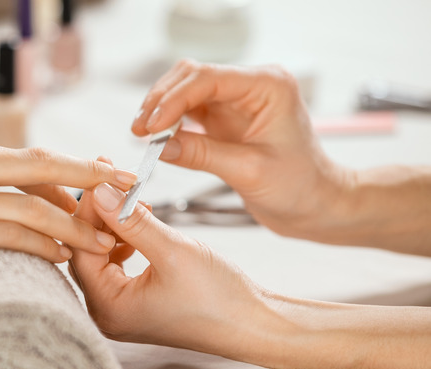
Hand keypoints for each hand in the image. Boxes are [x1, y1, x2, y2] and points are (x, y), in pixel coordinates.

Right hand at [0, 134, 136, 288]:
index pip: (17, 155)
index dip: (61, 170)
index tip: (90, 181)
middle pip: (38, 166)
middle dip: (89, 177)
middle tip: (127, 190)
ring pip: (29, 204)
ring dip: (74, 223)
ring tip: (106, 241)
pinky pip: (4, 234)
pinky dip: (40, 244)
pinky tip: (62, 256)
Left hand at [69, 180, 268, 356]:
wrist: (253, 325)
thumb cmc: (218, 298)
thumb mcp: (172, 251)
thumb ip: (132, 221)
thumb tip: (100, 191)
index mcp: (109, 308)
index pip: (81, 250)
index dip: (88, 211)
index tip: (101, 178)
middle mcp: (107, 313)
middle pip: (86, 252)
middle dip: (99, 215)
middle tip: (111, 180)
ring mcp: (120, 309)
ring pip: (101, 255)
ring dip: (113, 225)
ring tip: (131, 199)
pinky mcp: (135, 301)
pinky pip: (116, 264)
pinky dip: (124, 239)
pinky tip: (140, 222)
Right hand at [131, 60, 351, 239]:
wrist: (316, 205)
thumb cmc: (299, 187)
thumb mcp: (249, 171)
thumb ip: (202, 154)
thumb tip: (158, 146)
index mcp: (268, 86)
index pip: (208, 79)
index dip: (173, 100)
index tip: (150, 127)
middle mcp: (251, 86)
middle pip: (191, 76)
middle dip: (161, 101)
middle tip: (139, 132)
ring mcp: (236, 100)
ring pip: (185, 90)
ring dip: (160, 110)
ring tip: (142, 136)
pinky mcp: (224, 118)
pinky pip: (188, 111)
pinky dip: (169, 123)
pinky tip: (155, 139)